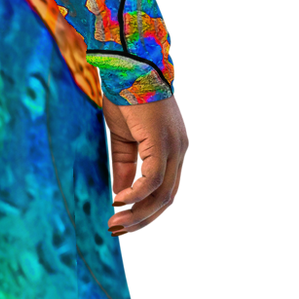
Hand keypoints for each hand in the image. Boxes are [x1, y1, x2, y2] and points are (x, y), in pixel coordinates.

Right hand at [103, 95, 189, 236]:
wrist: (128, 66)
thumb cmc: (126, 97)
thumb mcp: (124, 141)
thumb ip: (125, 170)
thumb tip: (120, 200)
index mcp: (177, 149)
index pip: (171, 192)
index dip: (151, 213)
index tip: (128, 227)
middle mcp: (182, 150)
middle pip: (169, 198)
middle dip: (144, 220)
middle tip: (119, 232)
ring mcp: (175, 146)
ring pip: (162, 193)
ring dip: (138, 213)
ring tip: (116, 223)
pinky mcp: (162, 141)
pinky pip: (152, 178)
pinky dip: (136, 194)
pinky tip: (119, 202)